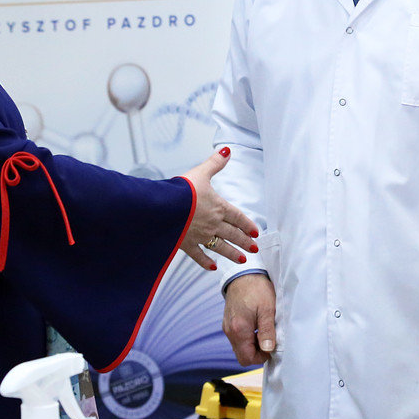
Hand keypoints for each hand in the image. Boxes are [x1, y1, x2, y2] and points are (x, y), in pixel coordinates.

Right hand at [178, 148, 257, 270]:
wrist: (163, 207)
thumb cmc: (182, 190)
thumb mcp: (201, 173)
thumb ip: (215, 163)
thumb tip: (226, 151)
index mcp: (218, 207)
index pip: (238, 217)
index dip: (248, 224)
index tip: (256, 232)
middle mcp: (213, 224)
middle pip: (233, 234)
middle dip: (245, 242)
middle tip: (254, 248)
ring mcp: (200, 236)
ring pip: (221, 247)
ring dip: (232, 254)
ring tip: (242, 259)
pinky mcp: (187, 244)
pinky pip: (199, 255)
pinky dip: (206, 262)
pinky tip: (212, 267)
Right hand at [222, 273, 275, 364]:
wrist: (243, 274)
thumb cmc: (257, 289)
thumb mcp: (267, 309)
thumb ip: (267, 331)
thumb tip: (268, 350)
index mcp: (239, 329)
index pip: (247, 359)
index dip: (261, 357)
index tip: (271, 346)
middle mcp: (230, 331)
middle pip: (242, 356)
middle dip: (257, 353)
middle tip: (268, 339)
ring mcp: (227, 327)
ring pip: (239, 348)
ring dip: (252, 345)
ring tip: (263, 330)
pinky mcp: (228, 323)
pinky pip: (237, 339)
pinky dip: (247, 338)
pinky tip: (256, 326)